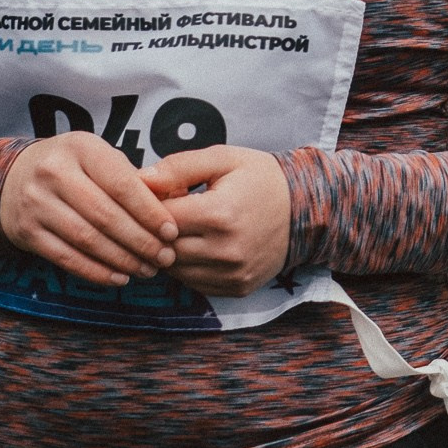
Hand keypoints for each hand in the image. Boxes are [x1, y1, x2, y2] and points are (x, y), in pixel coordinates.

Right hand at [0, 133, 178, 287]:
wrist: (12, 178)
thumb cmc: (72, 167)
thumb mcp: (98, 156)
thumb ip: (131, 178)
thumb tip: (172, 205)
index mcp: (80, 147)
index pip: (121, 183)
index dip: (149, 211)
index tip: (171, 231)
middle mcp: (54, 172)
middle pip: (105, 215)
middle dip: (140, 241)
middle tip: (164, 257)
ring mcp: (36, 203)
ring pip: (87, 239)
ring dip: (122, 259)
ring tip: (147, 269)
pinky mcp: (27, 232)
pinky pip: (66, 258)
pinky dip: (96, 272)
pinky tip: (119, 278)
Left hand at [141, 146, 290, 297]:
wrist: (307, 210)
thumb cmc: (261, 179)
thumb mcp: (223, 159)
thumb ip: (178, 167)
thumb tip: (140, 180)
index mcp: (220, 214)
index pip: (161, 219)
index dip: (150, 206)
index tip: (156, 196)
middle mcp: (225, 250)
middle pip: (163, 248)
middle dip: (156, 231)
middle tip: (165, 213)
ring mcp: (232, 274)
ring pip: (174, 270)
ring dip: (169, 251)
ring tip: (181, 229)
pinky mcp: (236, 288)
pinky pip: (194, 283)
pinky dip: (187, 267)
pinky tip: (197, 246)